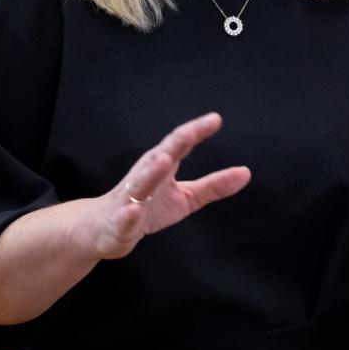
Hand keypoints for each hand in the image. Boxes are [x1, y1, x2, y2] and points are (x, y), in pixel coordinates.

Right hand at [82, 112, 250, 259]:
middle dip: (173, 144)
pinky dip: (129, 214)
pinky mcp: (119, 222)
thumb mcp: (185, 198)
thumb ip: (213, 185)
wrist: (103, 230)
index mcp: (160, 166)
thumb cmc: (146, 208)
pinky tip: (135, 211)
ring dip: (151, 172)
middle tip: (190, 132)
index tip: (216, 119)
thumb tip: (246, 173)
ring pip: (140, 183)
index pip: (179, 144)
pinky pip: (124, 217)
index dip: (196, 131)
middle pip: (159, 157)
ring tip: (165, 160)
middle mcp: (144, 177)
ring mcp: (129, 199)